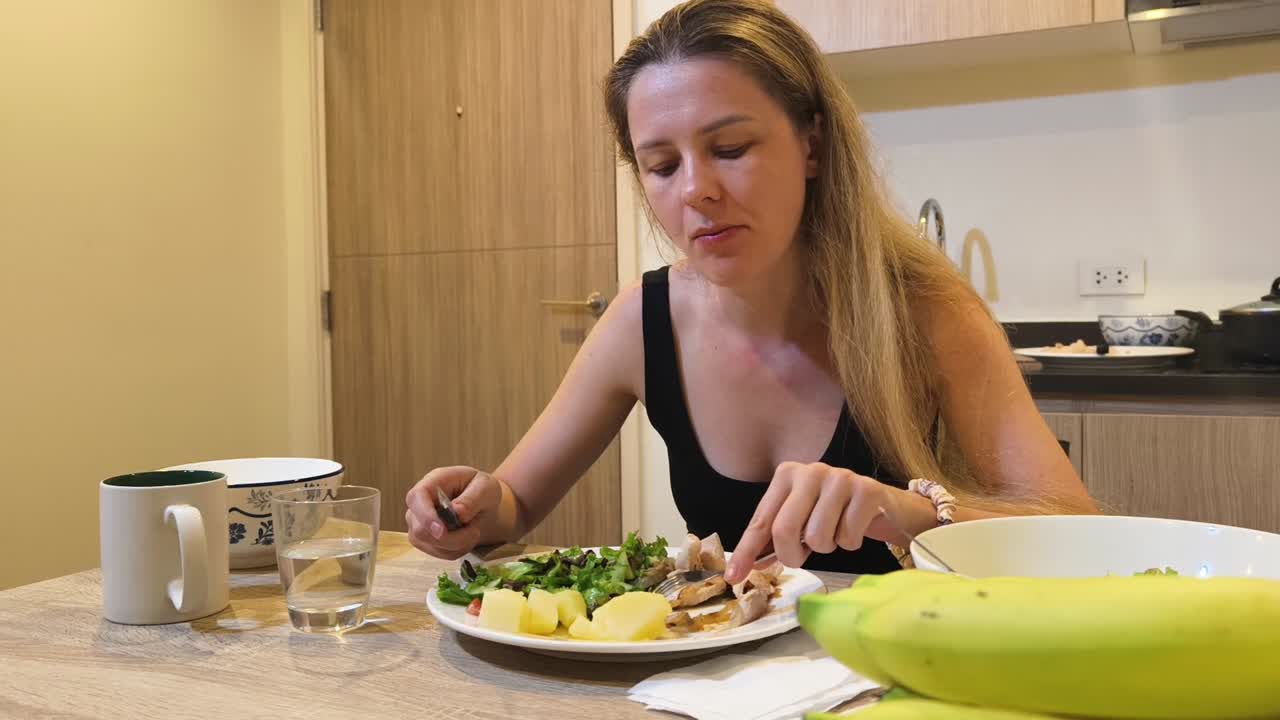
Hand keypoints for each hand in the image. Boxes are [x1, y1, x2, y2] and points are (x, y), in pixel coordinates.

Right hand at [404, 466, 502, 559]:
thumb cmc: (482, 491)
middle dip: (450, 538)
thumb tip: (457, 512)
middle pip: (420, 530)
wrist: (483, 505)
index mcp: (432, 482)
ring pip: (430, 545)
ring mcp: (417, 523)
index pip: (416, 498)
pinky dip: (457, 550)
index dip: (426, 516)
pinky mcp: (423, 540)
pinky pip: (438, 553)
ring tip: (473, 531)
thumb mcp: (486, 487)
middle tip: (475, 532)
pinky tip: (466, 538)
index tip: (442, 531)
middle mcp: (418, 503)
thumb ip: (472, 498)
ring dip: (457, 545)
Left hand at [724, 461, 912, 583]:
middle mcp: (811, 471)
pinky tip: (853, 528)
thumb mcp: (799, 521)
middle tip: (801, 556)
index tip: (733, 576)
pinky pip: (847, 537)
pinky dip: (849, 543)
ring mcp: (840, 477)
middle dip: (791, 555)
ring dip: (826, 547)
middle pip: (784, 530)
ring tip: (833, 533)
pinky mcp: (868, 490)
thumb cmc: (832, 513)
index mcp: (787, 475)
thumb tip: (741, 569)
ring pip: (817, 537)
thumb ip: (771, 540)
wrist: (880, 503)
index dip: (746, 551)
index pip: (761, 520)